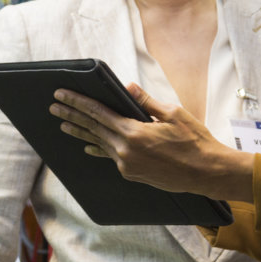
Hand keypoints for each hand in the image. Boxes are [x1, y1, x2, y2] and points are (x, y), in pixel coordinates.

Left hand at [51, 83, 253, 201]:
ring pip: (99, 144)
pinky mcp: (133, 174)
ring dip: (81, 133)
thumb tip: (127, 87)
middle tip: (54, 107)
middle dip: (72, 116)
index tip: (61, 95)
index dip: (78, 103)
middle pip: (93, 129)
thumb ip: (146, 102)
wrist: (206, 173)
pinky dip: (98, 149)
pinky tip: (88, 146)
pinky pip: (111, 157)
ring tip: (63, 125)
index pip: (98, 114)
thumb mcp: (173, 113)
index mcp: (134, 133)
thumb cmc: (194, 140)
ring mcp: (128, 165)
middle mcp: (126, 151)